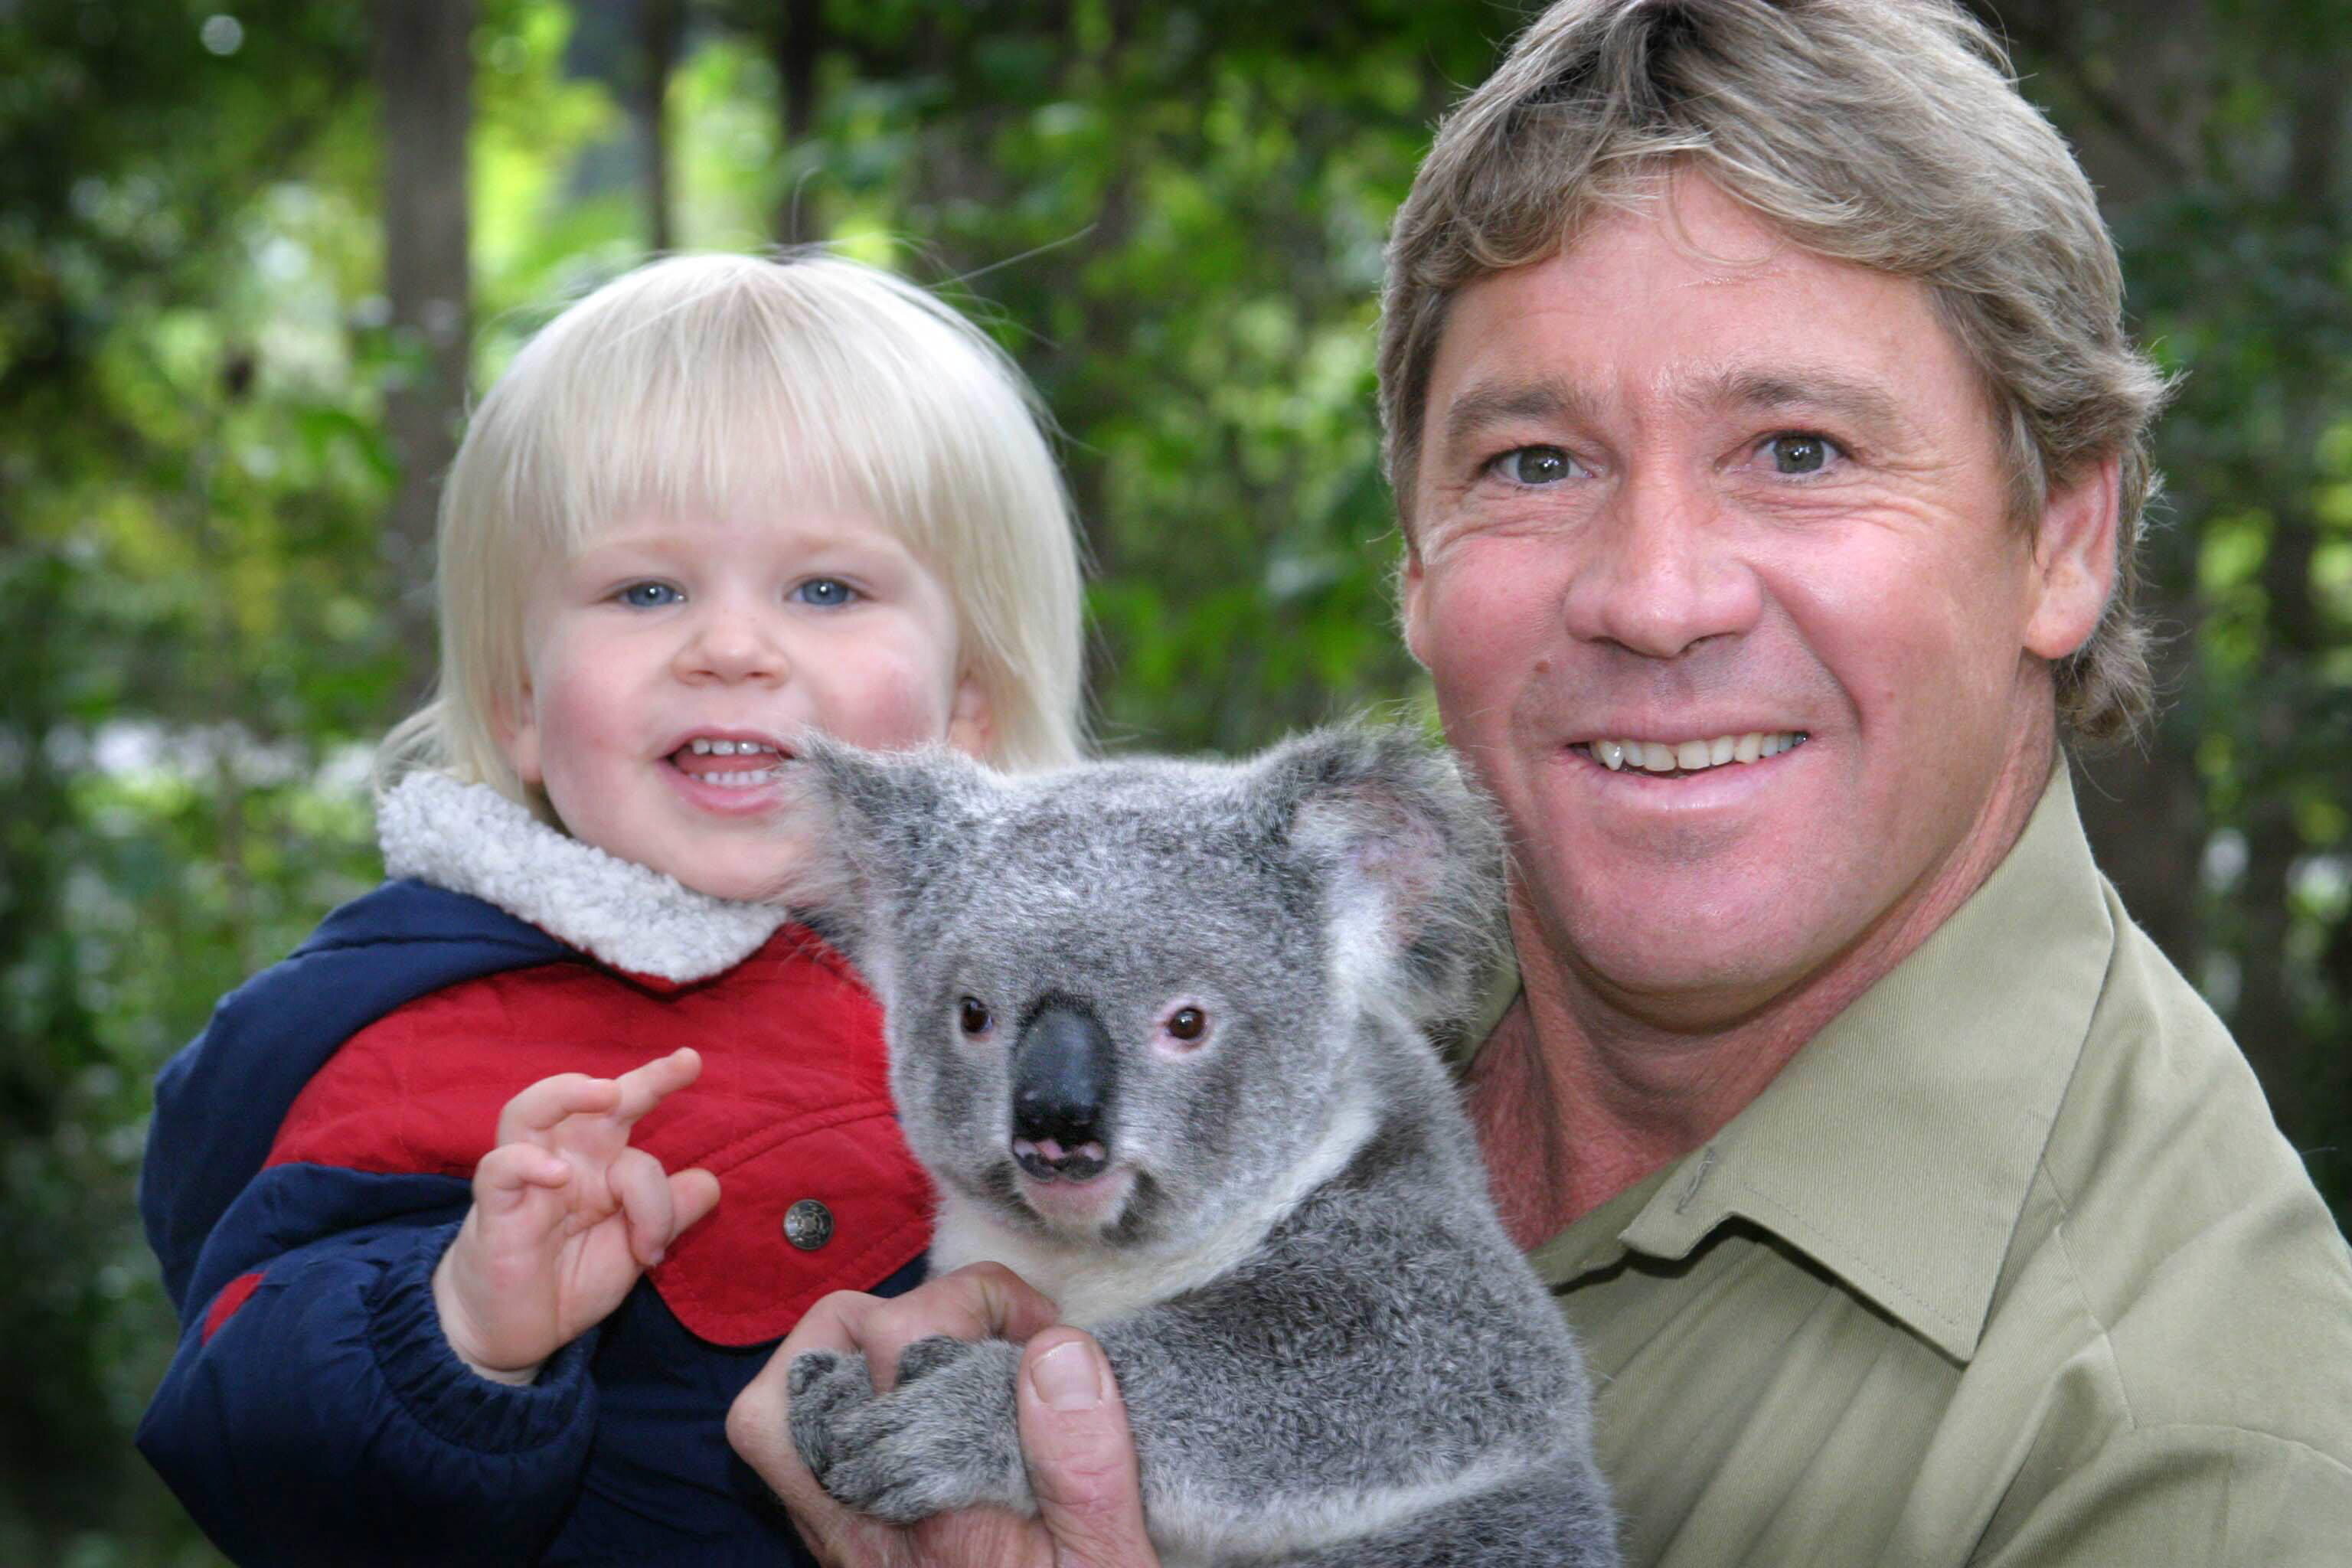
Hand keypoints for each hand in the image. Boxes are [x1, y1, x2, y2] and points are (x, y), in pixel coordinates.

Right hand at [432, 1047, 720, 1382]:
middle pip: (586, 1099)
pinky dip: (527, 1162)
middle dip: (632, 1079)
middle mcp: (564, 1159)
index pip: (629, 1113)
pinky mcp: (495, 1209)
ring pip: (529, 1112)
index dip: (657, 1082)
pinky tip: (559, 1175)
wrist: (510, 1333)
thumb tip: (710, 1182)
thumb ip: (665, 1215)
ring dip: (567, 1094)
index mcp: (599, 1164)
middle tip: (674, 1069)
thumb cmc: (567, 1280)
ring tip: (609, 1094)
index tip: (690, 1060)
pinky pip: (500, 1169)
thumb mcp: (630, 1250)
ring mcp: (525, 1180)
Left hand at [728, 1264, 1162, 1567]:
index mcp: (932, 1508)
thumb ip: (1087, 1466)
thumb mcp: (1105, 1564)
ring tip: (950, 1360)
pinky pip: (795, 1443)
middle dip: (908, 1310)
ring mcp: (839, 1526)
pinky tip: (920, 1406)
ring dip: (861, 1352)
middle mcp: (863, 1513)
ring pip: (787, 1399)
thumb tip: (1057, 1350)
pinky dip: (843, 1399)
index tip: (1043, 1327)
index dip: (975, 1301)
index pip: (904, 1344)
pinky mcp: (839, 1536)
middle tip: (991, 1337)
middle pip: (820, 1357)